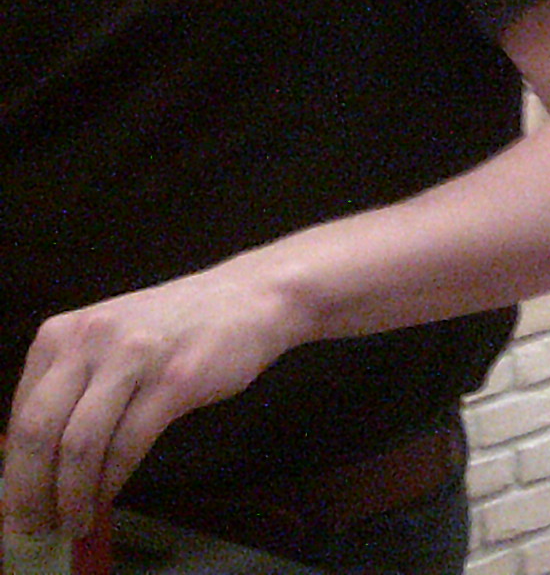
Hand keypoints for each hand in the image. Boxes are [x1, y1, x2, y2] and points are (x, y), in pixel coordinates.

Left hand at [5, 270, 305, 535]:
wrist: (251, 296)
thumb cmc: (176, 327)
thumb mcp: (107, 342)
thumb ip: (70, 387)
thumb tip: (34, 462)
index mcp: (61, 334)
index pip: (20, 415)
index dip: (11, 472)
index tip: (15, 508)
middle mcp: (90, 339)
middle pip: (38, 431)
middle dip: (29, 492)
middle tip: (33, 527)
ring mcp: (134, 356)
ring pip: (79, 443)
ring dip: (71, 496)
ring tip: (73, 522)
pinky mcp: (175, 378)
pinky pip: (128, 444)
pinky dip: (111, 481)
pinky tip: (108, 497)